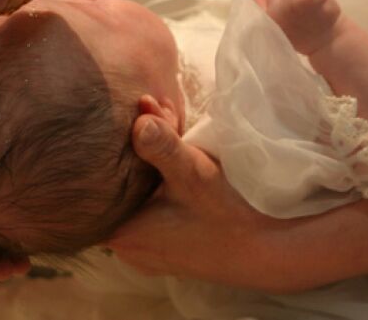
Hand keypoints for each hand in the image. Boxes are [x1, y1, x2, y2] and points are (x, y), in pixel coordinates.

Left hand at [107, 96, 292, 291]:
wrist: (266, 252)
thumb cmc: (225, 214)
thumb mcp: (193, 173)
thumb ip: (162, 145)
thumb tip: (139, 120)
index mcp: (119, 233)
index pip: (101, 182)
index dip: (116, 147)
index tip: (137, 118)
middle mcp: (124, 249)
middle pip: (118, 188)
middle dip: (137, 150)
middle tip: (158, 114)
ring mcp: (143, 253)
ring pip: (134, 198)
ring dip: (149, 166)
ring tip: (168, 128)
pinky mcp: (162, 252)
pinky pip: (148, 212)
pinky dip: (158, 187)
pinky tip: (176, 162)